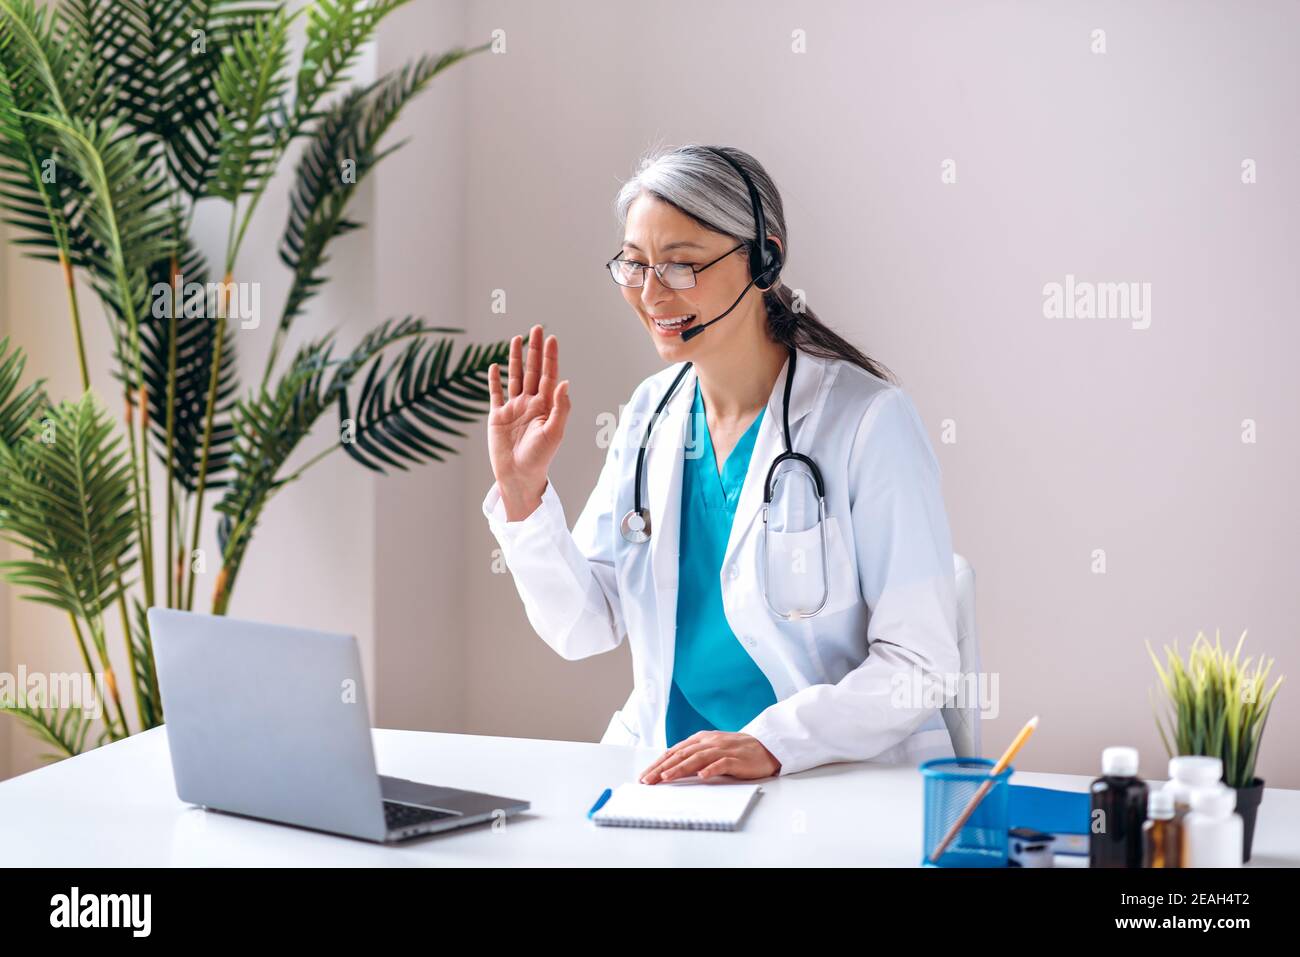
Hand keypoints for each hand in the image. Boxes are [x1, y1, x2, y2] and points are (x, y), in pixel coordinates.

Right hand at [487, 325, 570, 520]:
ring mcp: (513, 408)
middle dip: (534, 350)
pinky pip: (495, 393)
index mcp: (545, 406)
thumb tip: (565, 381)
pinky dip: (494, 380)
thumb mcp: (554, 432)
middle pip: (533, 370)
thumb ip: (560, 407)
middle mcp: (530, 403)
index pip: (549, 375)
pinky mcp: (497, 416)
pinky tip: (494, 366)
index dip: (550, 357)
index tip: (551, 338)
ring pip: (515, 377)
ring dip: (515, 359)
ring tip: (516, 339)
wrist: (519, 475)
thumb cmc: (540, 457)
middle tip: (536, 328)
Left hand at [639, 731, 780, 782]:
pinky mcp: (736, 758)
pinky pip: (721, 763)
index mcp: (700, 739)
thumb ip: (693, 756)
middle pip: (681, 755)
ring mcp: (722, 749)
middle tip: (647, 780)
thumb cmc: (734, 751)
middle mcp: (708, 742)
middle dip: (662, 768)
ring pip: (697, 758)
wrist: (764, 747)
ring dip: (680, 768)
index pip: (674, 751)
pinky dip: (711, 769)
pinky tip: (702, 776)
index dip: (658, 763)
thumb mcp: (710, 749)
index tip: (645, 776)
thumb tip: (669, 769)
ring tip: (666, 778)